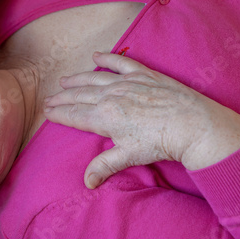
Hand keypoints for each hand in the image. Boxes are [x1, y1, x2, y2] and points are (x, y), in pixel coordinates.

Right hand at [44, 52, 239, 188]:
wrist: (192, 124)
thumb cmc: (161, 142)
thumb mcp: (129, 156)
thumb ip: (104, 166)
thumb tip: (87, 182)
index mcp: (105, 117)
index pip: (75, 115)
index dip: (59, 114)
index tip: (47, 112)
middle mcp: (111, 96)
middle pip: (79, 96)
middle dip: (62, 98)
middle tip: (49, 99)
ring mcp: (126, 83)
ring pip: (94, 79)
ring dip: (77, 79)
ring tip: (64, 81)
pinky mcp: (143, 74)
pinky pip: (120, 63)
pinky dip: (107, 58)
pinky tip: (96, 56)